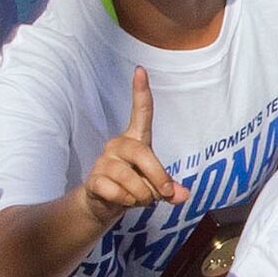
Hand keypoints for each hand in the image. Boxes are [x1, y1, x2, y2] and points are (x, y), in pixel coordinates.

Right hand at [77, 67, 189, 221]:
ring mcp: (104, 161)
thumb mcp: (155, 186)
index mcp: (136, 140)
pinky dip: (126, 202)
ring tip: (139, 199)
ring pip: (132, 179)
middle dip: (159, 178)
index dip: (141, 92)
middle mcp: (118, 145)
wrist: (103, 206)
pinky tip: (122, 201)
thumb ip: (170, 188)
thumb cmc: (133, 188)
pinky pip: (118, 192)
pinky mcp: (94, 179)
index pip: (140, 112)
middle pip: (143, 154)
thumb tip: (183, 195)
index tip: (141, 70)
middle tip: (164, 194)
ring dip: (143, 196)